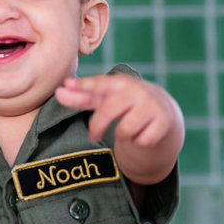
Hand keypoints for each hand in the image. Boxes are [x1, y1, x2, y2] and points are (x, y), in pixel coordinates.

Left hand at [55, 73, 179, 147]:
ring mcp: (152, 104)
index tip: (66, 85)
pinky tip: (143, 132)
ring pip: (124, 130)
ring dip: (122, 135)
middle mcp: (136, 90)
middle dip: (97, 127)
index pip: (98, 84)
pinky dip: (138, 141)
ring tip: (127, 128)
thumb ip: (80, 97)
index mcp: (118, 83)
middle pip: (108, 111)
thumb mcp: (102, 99)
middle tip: (93, 136)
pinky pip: (141, 141)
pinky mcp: (164, 121)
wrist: (161, 110)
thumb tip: (59, 92)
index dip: (82, 86)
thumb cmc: (122, 104)